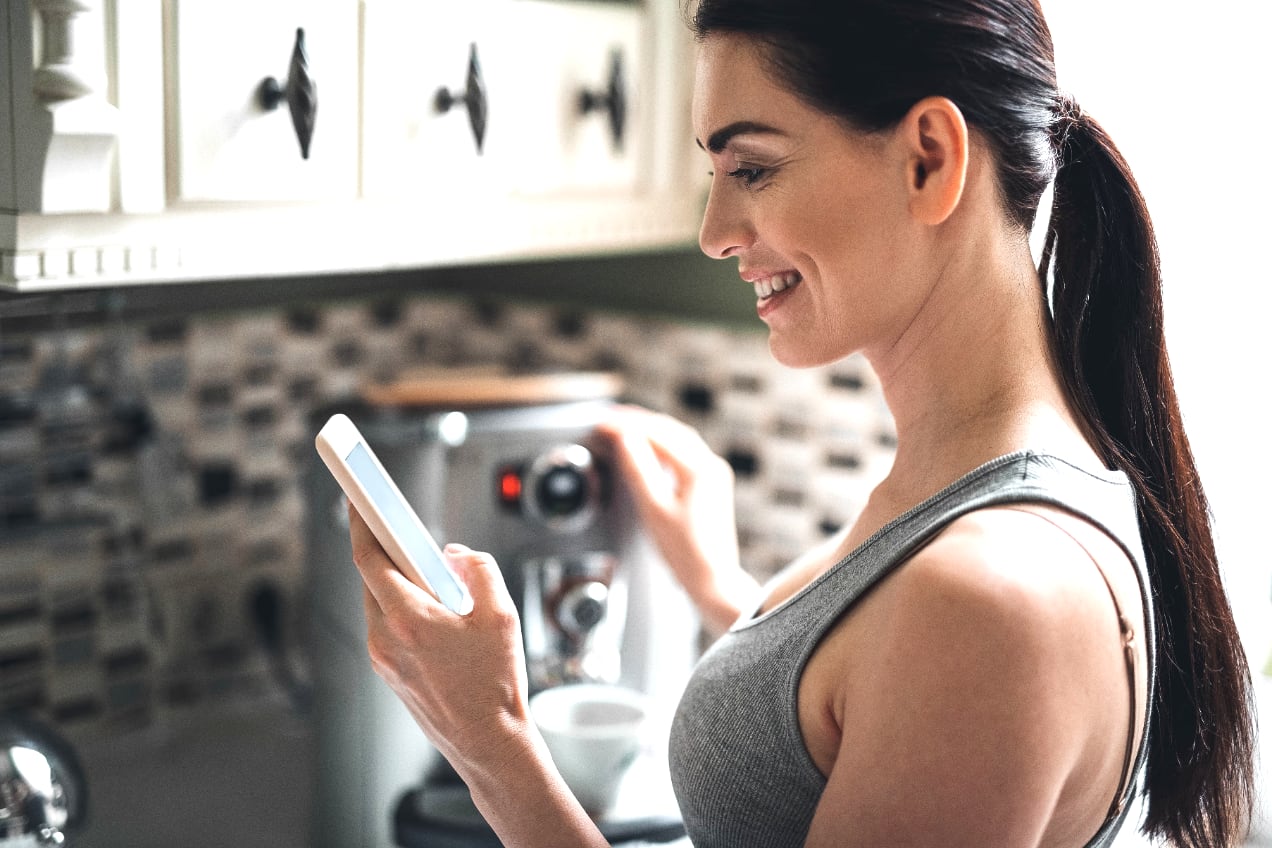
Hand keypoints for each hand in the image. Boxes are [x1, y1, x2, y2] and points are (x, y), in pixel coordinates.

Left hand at [347, 505, 609, 847]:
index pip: (370, 557)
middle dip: (385, 547)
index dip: (360, 519)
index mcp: (408, 619)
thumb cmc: (495, 685)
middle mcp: (384, 639)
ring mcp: (383, 658)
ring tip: (424, 565)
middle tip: (396, 521)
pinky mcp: (389, 671)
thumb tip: (455, 555)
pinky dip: (403, 604)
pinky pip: (387, 623)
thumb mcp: (501, 613)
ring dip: (397, 578)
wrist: (488, 743)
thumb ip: (477, 568)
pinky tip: (430, 603)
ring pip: (379, 601)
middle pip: (372, 577)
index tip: (354, 492)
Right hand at [597, 406, 758, 632]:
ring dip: (649, 430)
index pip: (657, 434)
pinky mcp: (711, 484)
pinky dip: (661, 445)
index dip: (626, 425)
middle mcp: (711, 465)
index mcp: (699, 469)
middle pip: (669, 429)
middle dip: (637, 421)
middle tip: (608, 419)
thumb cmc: (685, 553)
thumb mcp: (653, 510)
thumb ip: (638, 470)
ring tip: (622, 427)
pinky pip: (683, 453)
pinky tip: (646, 448)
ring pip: (678, 438)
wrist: (713, 579)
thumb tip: (624, 439)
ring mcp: (713, 474)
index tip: (602, 422)